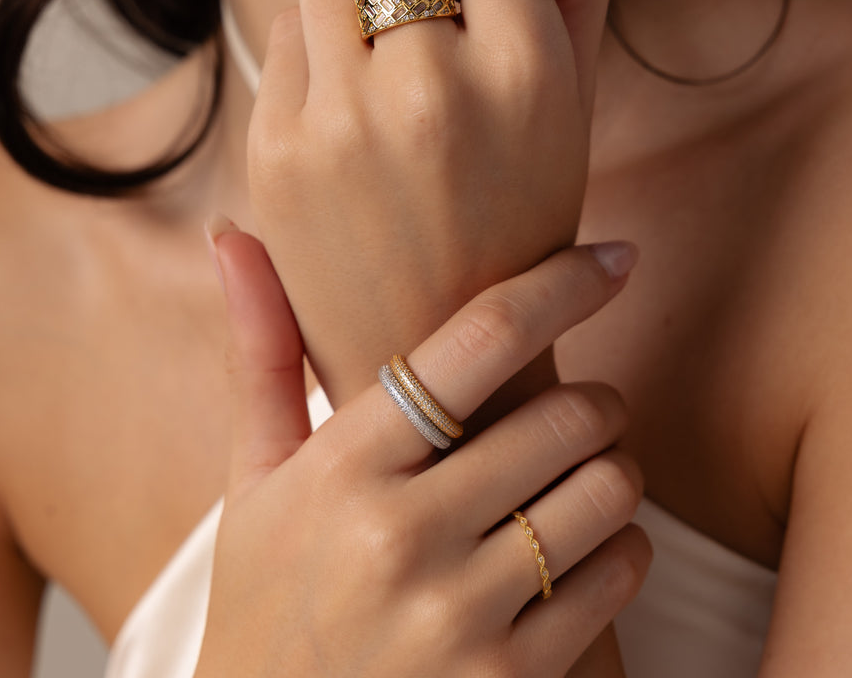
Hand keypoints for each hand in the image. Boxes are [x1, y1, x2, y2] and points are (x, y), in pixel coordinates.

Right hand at [196, 231, 647, 677]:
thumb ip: (260, 352)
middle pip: (568, 415)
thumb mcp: (254, 478)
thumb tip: (230, 233)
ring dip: (614, 470)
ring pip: (609, 492)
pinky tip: (576, 551)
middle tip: (579, 411)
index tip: (615, 257)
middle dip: (596, 402)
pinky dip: (621, 548)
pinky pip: (618, 576)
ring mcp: (458, 617)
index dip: (563, 284)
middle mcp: (401, 536)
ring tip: (577, 479)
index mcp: (343, 466)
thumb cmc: (268, 595)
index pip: (481, 340)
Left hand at [247, 0, 614, 403]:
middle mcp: (432, 90)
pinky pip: (285, 24)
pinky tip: (350, 95)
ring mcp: (342, 123)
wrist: (434, 350)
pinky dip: (319, 38)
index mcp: (529, 71)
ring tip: (385, 34)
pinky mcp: (277, 149)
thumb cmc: (519, 212)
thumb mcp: (580, 97)